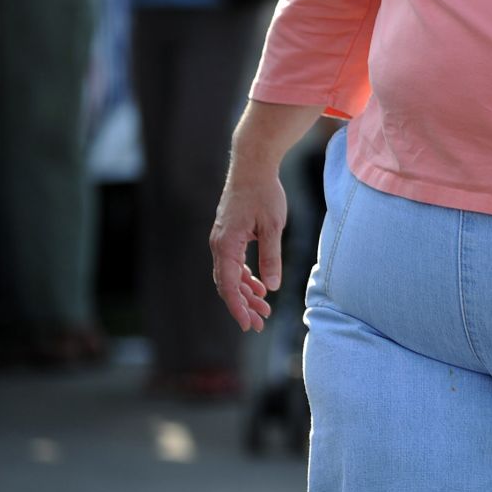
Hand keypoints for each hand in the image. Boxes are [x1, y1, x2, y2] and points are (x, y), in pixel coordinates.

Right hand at [209, 158, 286, 333]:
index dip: (237, 307)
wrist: (252, 166)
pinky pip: (233, 264)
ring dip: (246, 293)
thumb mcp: (273, 226)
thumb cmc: (264, 193)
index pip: (227, 284)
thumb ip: (271, 257)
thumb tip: (271, 287)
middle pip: (227, 284)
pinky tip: (259, 287)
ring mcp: (222, 240)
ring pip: (230, 276)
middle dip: (243, 306)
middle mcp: (219, 244)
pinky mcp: (229, 236)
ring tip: (264, 310)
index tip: (248, 324)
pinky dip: (245, 278)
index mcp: (226, 244)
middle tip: (260, 325)